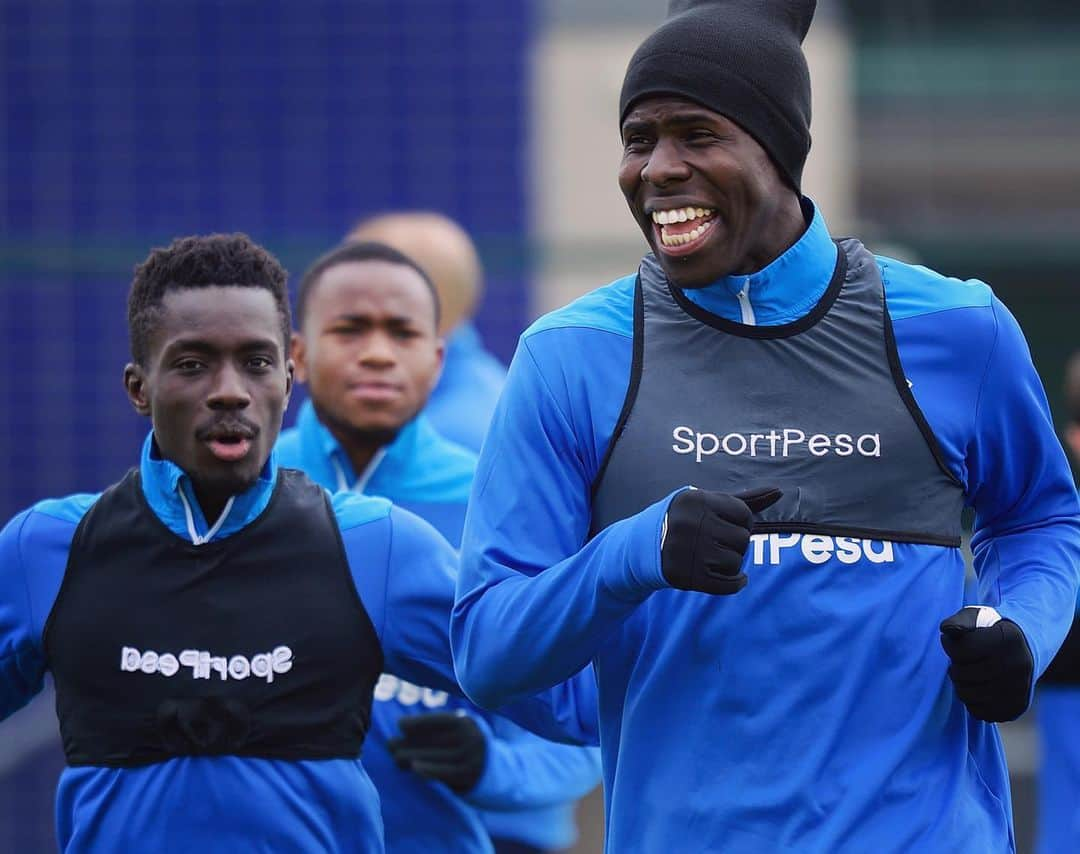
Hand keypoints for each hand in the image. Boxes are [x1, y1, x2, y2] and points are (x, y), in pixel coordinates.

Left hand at [386, 711, 487, 792]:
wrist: (491, 769)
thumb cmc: (462, 746)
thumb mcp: (455, 732)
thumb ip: (434, 731)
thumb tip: (401, 734)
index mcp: (465, 722)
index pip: (440, 720)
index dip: (419, 721)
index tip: (400, 724)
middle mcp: (470, 737)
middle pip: (434, 738)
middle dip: (409, 742)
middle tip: (390, 745)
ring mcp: (470, 757)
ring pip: (436, 755)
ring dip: (412, 756)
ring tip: (396, 757)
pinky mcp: (468, 775)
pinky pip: (445, 771)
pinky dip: (428, 769)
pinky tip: (413, 767)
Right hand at [660, 487, 781, 594]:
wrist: (648, 545)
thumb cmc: (689, 520)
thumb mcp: (710, 504)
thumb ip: (746, 499)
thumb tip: (780, 492)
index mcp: (698, 501)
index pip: (744, 514)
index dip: (743, 522)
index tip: (727, 525)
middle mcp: (692, 524)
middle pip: (743, 539)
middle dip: (735, 543)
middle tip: (716, 542)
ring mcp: (689, 552)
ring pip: (736, 562)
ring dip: (730, 563)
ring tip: (712, 557)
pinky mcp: (688, 577)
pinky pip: (729, 585)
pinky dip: (735, 584)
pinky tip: (726, 576)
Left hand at [940, 606, 1033, 721]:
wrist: (1026, 650)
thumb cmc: (992, 631)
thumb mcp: (977, 617)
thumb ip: (958, 621)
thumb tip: (946, 630)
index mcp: (1007, 639)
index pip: (961, 650)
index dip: (949, 645)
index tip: (951, 642)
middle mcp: (1016, 665)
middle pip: (963, 674)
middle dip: (954, 667)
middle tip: (959, 661)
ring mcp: (1019, 689)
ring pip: (968, 695)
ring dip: (960, 685)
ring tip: (966, 674)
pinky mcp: (1017, 707)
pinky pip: (980, 712)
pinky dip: (972, 702)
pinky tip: (977, 688)